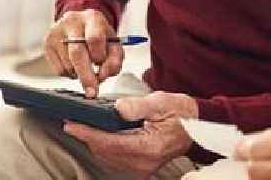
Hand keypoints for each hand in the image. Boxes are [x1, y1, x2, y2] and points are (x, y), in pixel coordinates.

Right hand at [44, 8, 123, 96]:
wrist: (81, 23)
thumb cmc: (100, 35)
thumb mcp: (114, 43)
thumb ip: (115, 59)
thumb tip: (103, 75)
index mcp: (93, 18)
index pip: (95, 39)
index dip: (99, 58)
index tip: (102, 72)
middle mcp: (72, 22)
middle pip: (77, 53)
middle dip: (86, 76)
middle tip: (92, 91)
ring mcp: (56, 32)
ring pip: (68, 64)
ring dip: (80, 74)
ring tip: (87, 66)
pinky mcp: (46, 44)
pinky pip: (59, 70)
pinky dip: (70, 74)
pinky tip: (75, 64)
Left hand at [64, 91, 197, 178]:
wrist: (198, 127)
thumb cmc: (183, 113)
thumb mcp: (162, 102)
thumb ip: (138, 106)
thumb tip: (117, 108)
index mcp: (149, 147)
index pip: (109, 142)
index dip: (87, 133)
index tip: (71, 125)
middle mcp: (144, 162)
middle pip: (104, 153)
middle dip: (87, 137)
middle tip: (74, 123)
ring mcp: (142, 168)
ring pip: (107, 158)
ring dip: (95, 144)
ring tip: (85, 128)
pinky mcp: (141, 168)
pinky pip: (115, 161)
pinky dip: (105, 148)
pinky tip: (101, 137)